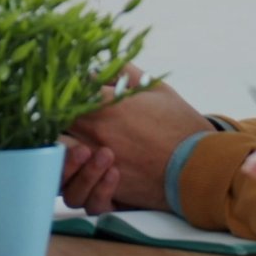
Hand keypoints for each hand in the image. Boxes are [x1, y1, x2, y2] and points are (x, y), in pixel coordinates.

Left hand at [60, 66, 201, 213]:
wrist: (202, 164)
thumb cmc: (179, 123)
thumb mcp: (156, 88)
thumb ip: (125, 72)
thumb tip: (102, 63)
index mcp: (106, 105)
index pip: (64, 93)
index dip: (60, 91)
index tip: (61, 89)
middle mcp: (96, 134)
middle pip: (53, 126)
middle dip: (53, 120)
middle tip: (59, 119)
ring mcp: (99, 164)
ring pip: (58, 161)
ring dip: (61, 152)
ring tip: (74, 146)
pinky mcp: (108, 190)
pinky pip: (78, 192)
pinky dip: (78, 184)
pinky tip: (86, 174)